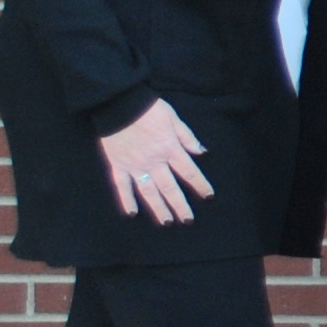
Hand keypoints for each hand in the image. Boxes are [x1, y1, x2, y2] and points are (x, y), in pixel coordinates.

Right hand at [99, 99, 211, 225]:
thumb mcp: (174, 119)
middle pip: (170, 188)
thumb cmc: (149, 108)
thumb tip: (202, 152)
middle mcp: (153, 161)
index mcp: (170, 149)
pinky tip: (132, 214)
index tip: (209, 197)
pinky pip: (122, 186)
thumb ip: (187, 137)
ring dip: (158, 208)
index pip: (189, 172)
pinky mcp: (117, 165)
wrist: (119, 104)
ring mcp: (134, 165)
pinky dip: (126, 200)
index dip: (200, 185)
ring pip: (148, 191)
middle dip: (180, 205)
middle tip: (188, 221)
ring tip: (167, 223)